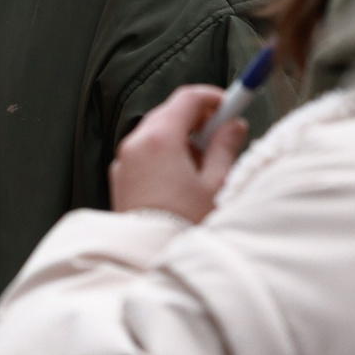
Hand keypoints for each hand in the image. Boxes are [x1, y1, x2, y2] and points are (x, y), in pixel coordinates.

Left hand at [108, 85, 244, 223]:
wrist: (146, 257)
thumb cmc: (181, 224)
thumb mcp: (215, 184)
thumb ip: (225, 148)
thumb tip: (233, 128)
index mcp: (160, 139)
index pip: (187, 98)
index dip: (212, 97)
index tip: (229, 105)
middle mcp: (136, 145)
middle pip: (169, 112)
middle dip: (197, 118)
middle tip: (221, 134)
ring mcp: (124, 161)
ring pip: (156, 132)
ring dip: (181, 136)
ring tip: (203, 164)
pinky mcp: (121, 178)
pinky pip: (144, 153)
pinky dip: (164, 153)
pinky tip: (182, 178)